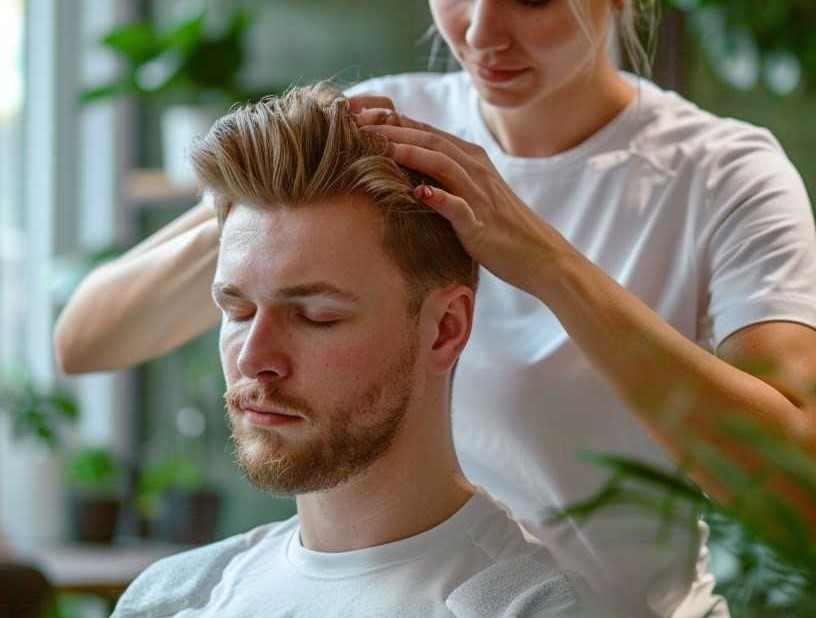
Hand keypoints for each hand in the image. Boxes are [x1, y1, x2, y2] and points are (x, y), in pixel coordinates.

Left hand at [356, 110, 575, 296]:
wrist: (538, 255)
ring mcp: (479, 194)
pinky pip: (458, 207)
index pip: (426, 132)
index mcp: (470, 159)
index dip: (393, 122)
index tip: (360, 117)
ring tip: (378, 148)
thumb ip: (443, 176)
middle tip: (357, 125)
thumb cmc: (499, 226)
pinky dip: (439, 198)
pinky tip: (418, 194)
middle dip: (392, 131)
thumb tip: (407, 169)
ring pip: (442, 164)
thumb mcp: (470, 193)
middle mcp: (474, 169)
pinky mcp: (480, 223)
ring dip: (409, 154)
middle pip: (429, 141)